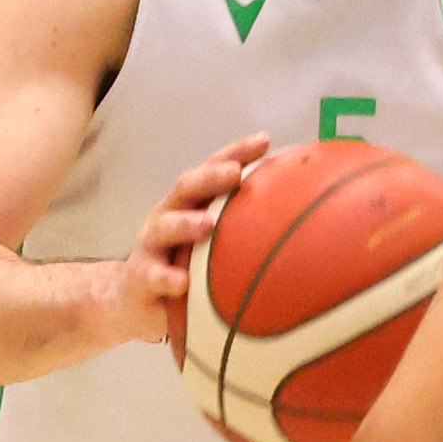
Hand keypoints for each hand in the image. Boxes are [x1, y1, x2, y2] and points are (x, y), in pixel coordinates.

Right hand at [121, 132, 283, 347]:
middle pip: (187, 187)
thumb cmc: (186, 265)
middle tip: (235, 174)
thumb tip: (309, 224)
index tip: (265, 141)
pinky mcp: (140, 277)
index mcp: (192, 203)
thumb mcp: (215, 245)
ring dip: (185, 224)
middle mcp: (168, 216)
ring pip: (164, 228)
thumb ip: (248, 231)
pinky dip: (167, 279)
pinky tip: (182, 283)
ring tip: (207, 226)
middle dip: (211, 177)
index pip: (215, 169)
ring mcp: (151, 246)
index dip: (237, 153)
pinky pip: (154, 277)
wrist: (133, 300)